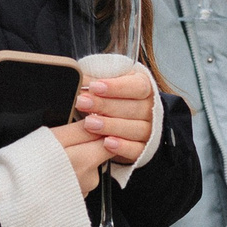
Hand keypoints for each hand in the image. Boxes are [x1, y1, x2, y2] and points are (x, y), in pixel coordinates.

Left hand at [49, 68, 156, 192]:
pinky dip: (123, 147)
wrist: (121, 120)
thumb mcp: (105, 85)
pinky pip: (137, 149)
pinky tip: (107, 143)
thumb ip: (94, 80)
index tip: (94, 87)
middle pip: (134, 107)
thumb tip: (76, 77)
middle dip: (105, 105)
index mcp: (143, 87)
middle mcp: (150, 108)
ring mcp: (149, 129)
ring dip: (111, 126)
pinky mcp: (144, 148)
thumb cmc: (111, 98)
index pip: (137, 86)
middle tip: (82, 103)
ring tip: (89, 124)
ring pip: (136, 129)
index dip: (116, 87)